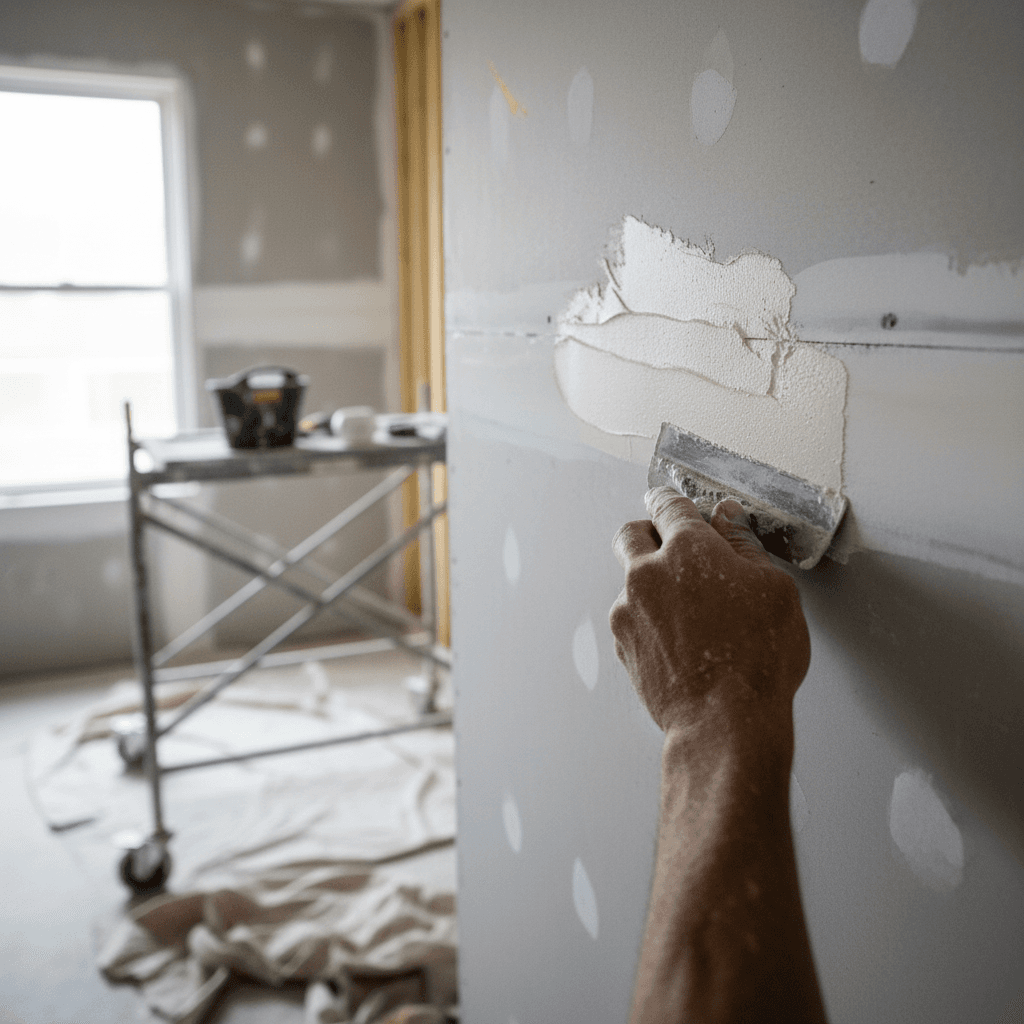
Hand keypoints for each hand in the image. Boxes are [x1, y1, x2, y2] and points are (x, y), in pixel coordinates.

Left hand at [609, 487, 810, 741]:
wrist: (725, 722)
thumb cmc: (757, 660)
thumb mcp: (775, 590)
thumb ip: (744, 546)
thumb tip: (728, 520)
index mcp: (688, 549)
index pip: (669, 505)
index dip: (674, 502)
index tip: (674, 504)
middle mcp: (648, 573)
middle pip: (632, 533)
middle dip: (650, 533)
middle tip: (673, 548)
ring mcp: (629, 608)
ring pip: (629, 578)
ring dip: (651, 582)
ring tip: (688, 609)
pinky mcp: (621, 642)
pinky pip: (630, 615)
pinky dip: (648, 617)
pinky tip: (679, 638)